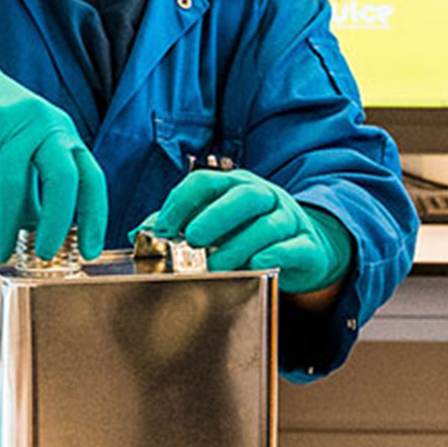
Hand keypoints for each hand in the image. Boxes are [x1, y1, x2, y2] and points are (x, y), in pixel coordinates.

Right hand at [0, 34, 107, 262]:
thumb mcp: (25, 150)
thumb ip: (35, 193)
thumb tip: (39, 242)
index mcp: (62, 132)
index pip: (90, 177)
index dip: (95, 217)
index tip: (88, 251)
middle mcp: (41, 125)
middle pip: (62, 177)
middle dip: (56, 222)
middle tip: (46, 255)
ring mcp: (7, 127)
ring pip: (13, 186)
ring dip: (6, 228)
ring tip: (2, 254)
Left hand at [138, 168, 352, 293]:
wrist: (306, 248)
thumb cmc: (249, 232)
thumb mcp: (214, 223)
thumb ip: (178, 225)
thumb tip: (139, 233)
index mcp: (234, 185)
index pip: (205, 182)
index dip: (181, 201)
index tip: (163, 227)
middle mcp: (264, 196)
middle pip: (243, 195)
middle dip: (215, 216)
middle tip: (192, 239)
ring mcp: (289, 219)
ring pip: (267, 224)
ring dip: (239, 244)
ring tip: (217, 264)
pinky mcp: (308, 246)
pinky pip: (295, 247)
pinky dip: (276, 254)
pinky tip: (258, 264)